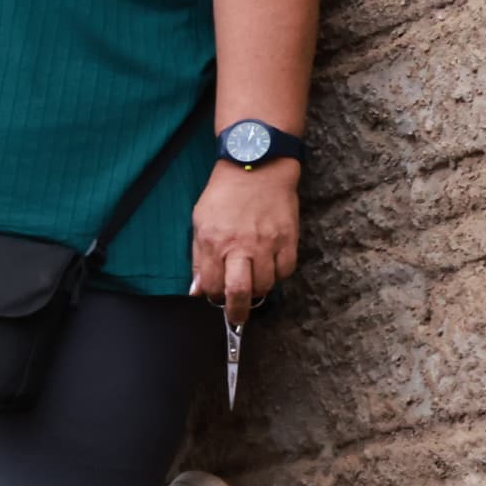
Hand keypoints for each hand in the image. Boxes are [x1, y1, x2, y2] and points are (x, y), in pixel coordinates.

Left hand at [191, 162, 300, 329]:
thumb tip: (197, 290)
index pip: (212, 285)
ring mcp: (267, 243)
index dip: (213, 297)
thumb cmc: (224, 195)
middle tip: (237, 318)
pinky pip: (286, 270)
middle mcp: (240, 246)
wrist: (256, 167)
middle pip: (240, 292)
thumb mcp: (200, 223)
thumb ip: (198, 259)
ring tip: (253, 283)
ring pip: (266, 285)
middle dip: (237, 312)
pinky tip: (270, 268)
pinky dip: (278, 275)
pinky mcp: (288, 238)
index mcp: (214, 242)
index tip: (215, 298)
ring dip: (259, 290)